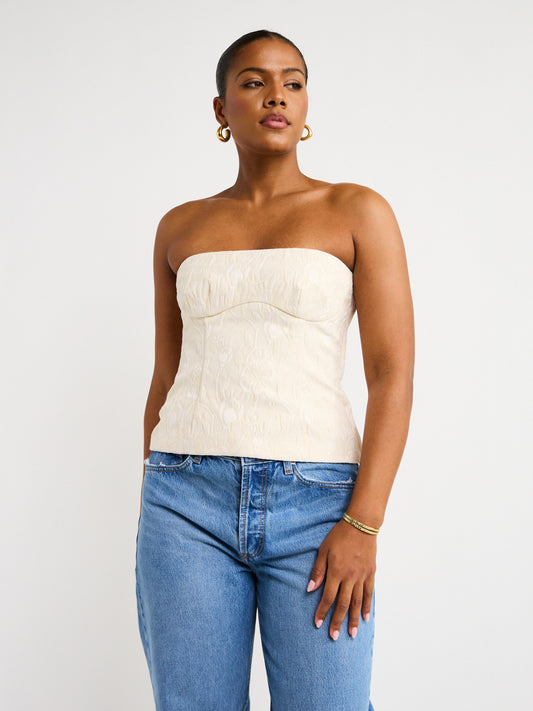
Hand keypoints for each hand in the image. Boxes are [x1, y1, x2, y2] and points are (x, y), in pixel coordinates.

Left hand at [307, 519, 376, 639]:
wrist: (361, 525)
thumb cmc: (339, 536)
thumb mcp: (323, 550)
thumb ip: (318, 570)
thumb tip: (310, 588)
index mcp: (336, 572)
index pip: (328, 597)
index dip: (322, 611)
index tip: (318, 623)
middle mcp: (350, 577)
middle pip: (343, 604)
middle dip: (337, 621)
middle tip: (333, 636)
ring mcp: (362, 576)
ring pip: (357, 602)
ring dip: (354, 619)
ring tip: (351, 634)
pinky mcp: (371, 573)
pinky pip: (369, 593)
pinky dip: (367, 607)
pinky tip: (365, 618)